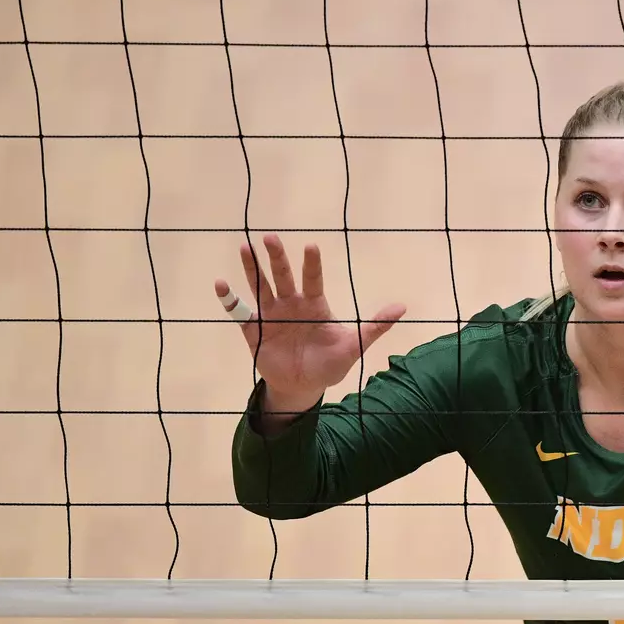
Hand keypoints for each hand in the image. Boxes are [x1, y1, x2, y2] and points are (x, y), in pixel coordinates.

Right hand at [216, 235, 405, 406]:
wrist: (304, 386)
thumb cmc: (330, 363)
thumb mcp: (354, 346)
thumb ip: (374, 326)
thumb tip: (402, 307)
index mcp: (315, 305)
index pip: (313, 280)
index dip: (311, 264)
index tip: (310, 246)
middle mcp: (291, 304)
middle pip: (283, 276)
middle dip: (277, 258)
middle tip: (271, 237)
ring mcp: (271, 315)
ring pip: (261, 286)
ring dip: (252, 268)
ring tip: (245, 247)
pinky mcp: (254, 329)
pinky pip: (239, 311)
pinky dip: (229, 299)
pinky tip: (221, 284)